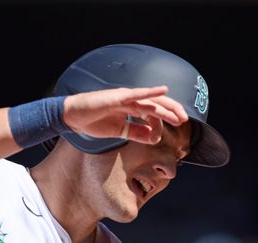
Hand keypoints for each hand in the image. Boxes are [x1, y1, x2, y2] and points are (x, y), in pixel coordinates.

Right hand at [63, 86, 188, 144]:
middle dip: (172, 111)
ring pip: (150, 101)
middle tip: (184, 120)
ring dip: (166, 108)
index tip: (167, 131)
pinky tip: (162, 90)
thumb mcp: (119, 131)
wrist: (74, 117)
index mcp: (130, 108)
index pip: (152, 112)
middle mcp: (130, 100)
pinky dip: (150, 92)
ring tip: (178, 115)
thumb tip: (153, 137)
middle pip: (156, 103)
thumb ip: (135, 133)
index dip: (163, 120)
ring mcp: (124, 97)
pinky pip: (137, 94)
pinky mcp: (117, 97)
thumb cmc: (93, 122)